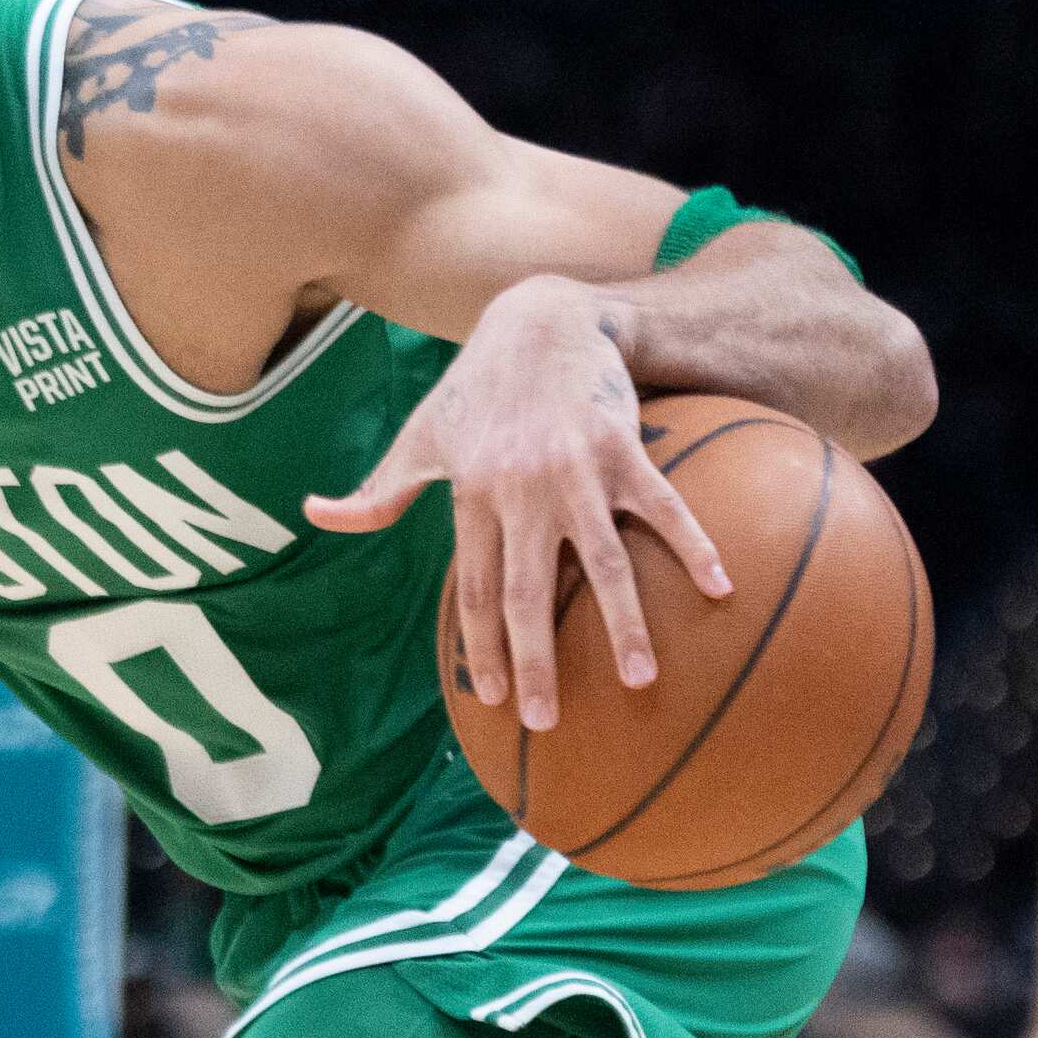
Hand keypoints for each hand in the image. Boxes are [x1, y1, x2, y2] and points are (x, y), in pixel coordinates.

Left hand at [306, 277, 726, 732]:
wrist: (538, 318)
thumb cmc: (476, 385)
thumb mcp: (420, 435)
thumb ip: (378, 490)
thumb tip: (318, 515)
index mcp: (472, 496)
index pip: (475, 589)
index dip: (482, 646)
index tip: (491, 698)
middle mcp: (520, 490)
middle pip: (528, 591)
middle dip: (535, 660)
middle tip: (545, 719)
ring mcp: (574, 470)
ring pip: (600, 561)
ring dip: (622, 624)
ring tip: (639, 679)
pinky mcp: (621, 446)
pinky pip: (663, 506)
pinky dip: (693, 545)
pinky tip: (719, 588)